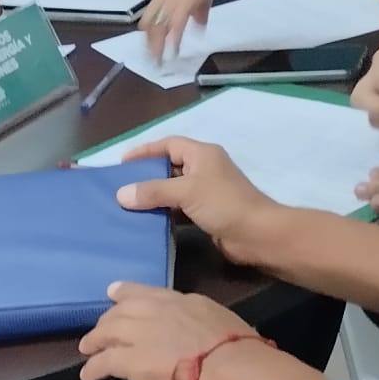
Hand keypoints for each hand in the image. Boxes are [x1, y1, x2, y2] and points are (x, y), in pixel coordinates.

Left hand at [79, 284, 254, 379]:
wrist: (229, 366)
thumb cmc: (234, 346)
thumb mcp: (214, 317)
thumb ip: (194, 318)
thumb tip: (190, 327)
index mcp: (177, 300)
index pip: (143, 292)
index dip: (125, 293)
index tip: (113, 293)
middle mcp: (153, 311)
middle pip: (121, 311)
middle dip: (108, 320)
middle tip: (100, 330)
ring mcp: (140, 333)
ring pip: (108, 331)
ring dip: (95, 340)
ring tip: (87, 348)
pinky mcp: (132, 360)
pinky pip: (105, 361)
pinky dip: (93, 367)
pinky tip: (87, 374)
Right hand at [115, 136, 276, 263]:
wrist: (257, 235)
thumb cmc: (223, 203)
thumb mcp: (185, 192)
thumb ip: (153, 191)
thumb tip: (121, 194)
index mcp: (202, 154)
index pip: (169, 144)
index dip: (146, 151)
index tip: (123, 163)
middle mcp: (204, 169)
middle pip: (170, 167)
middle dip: (147, 175)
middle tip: (121, 186)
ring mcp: (207, 192)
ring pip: (173, 190)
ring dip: (154, 197)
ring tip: (128, 205)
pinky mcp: (207, 213)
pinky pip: (180, 209)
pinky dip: (165, 213)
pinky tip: (148, 221)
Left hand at [140, 0, 238, 57]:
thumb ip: (199, 9)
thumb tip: (198, 25)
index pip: (150, 14)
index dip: (149, 32)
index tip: (150, 46)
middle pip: (151, 23)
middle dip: (150, 43)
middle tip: (153, 60)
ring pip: (160, 26)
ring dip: (158, 46)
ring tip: (159, 61)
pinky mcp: (185, 1)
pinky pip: (176, 24)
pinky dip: (174, 39)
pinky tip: (173, 50)